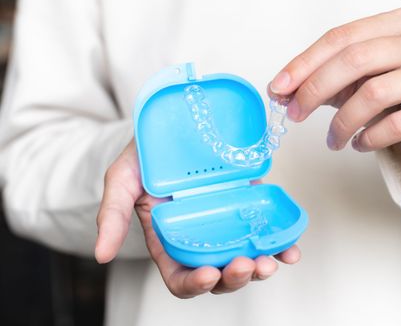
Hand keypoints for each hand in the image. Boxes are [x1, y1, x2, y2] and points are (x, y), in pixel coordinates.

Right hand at [95, 140, 300, 297]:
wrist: (173, 126)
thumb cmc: (145, 156)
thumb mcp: (122, 180)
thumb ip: (112, 214)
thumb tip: (101, 254)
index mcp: (169, 240)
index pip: (181, 276)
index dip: (195, 283)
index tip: (209, 274)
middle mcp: (200, 236)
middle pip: (218, 273)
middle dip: (234, 277)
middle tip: (246, 264)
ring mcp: (225, 221)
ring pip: (244, 257)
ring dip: (260, 267)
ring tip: (271, 260)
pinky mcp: (246, 204)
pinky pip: (265, 230)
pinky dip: (279, 244)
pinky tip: (290, 248)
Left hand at [269, 8, 400, 169]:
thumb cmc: (393, 97)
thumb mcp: (354, 82)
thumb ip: (320, 80)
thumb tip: (278, 90)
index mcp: (397, 24)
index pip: (341, 37)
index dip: (304, 63)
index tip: (277, 88)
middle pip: (356, 58)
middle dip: (316, 89)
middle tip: (295, 114)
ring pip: (376, 92)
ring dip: (342, 122)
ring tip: (333, 140)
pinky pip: (399, 125)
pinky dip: (370, 138)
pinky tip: (359, 144)